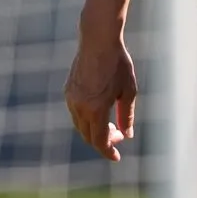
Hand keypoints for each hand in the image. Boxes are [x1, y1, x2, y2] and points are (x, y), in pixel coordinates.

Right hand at [64, 37, 136, 161]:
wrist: (97, 40)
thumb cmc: (117, 63)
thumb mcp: (128, 90)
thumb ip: (126, 115)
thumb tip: (127, 135)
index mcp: (95, 109)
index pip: (99, 141)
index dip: (108, 151)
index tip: (116, 157)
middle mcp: (79, 107)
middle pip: (88, 136)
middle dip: (103, 140)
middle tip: (119, 135)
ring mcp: (71, 99)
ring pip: (80, 125)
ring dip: (94, 130)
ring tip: (111, 124)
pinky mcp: (68, 90)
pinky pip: (76, 112)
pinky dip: (86, 118)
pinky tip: (98, 111)